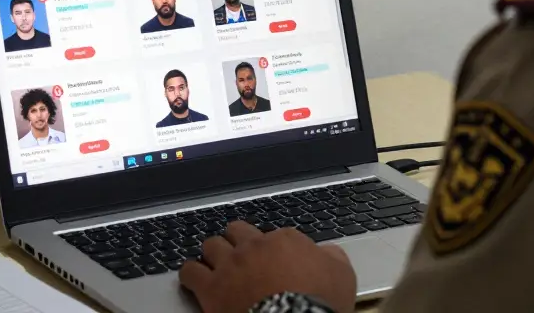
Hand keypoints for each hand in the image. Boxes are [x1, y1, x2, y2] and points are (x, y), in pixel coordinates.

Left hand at [179, 221, 356, 312]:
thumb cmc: (319, 304)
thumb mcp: (342, 276)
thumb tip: (327, 252)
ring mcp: (230, 265)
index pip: (274, 235)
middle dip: (237, 241)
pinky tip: (194, 280)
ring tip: (216, 266)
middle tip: (240, 256)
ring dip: (213, 254)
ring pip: (211, 245)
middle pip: (237, 230)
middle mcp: (254, 246)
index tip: (275, 261)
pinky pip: (190, 272)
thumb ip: (332, 257)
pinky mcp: (211, 287)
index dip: (273, 249)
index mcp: (285, 240)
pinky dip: (192, 274)